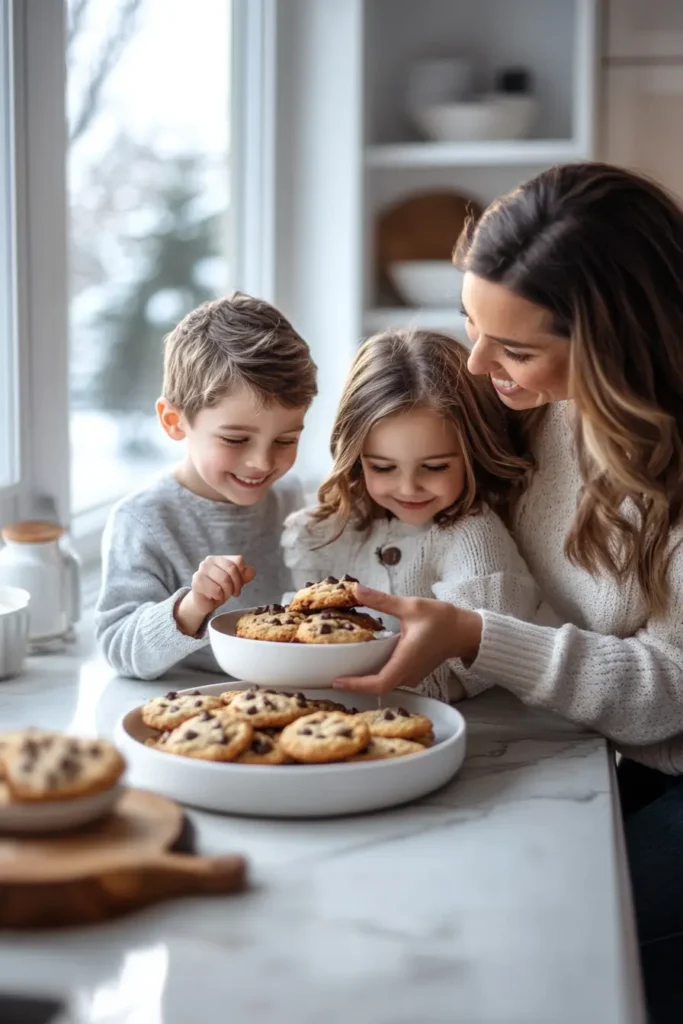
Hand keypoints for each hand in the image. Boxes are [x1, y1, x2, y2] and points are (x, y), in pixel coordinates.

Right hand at [175, 555, 255, 635]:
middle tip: (233, 593)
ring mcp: (201, 570)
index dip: (242, 575)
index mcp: (220, 558)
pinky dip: (219, 597)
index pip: (238, 561)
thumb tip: (251, 571)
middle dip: (236, 585)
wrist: (204, 603)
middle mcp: (209, 561)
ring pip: (224, 579)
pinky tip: (214, 597)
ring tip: (223, 595)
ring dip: (227, 592)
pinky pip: (216, 590)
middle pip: (232, 569)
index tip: (239, 584)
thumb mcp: (235, 582)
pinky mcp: (197, 582)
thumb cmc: (220, 590)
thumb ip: (245, 575)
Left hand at [332, 585, 481, 694]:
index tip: (337, 681)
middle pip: (378, 687)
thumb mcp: (409, 606)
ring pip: (384, 684)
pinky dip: (375, 674)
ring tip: (343, 668)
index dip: (357, 685)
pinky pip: (391, 678)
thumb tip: (356, 590)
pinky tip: (363, 662)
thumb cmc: (441, 619)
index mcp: (406, 659)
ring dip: (365, 679)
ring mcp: (412, 675)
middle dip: (355, 684)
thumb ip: (381, 600)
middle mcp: (409, 673)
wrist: (464, 631)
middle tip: (331, 674)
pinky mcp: (414, 673)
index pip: (379, 683)